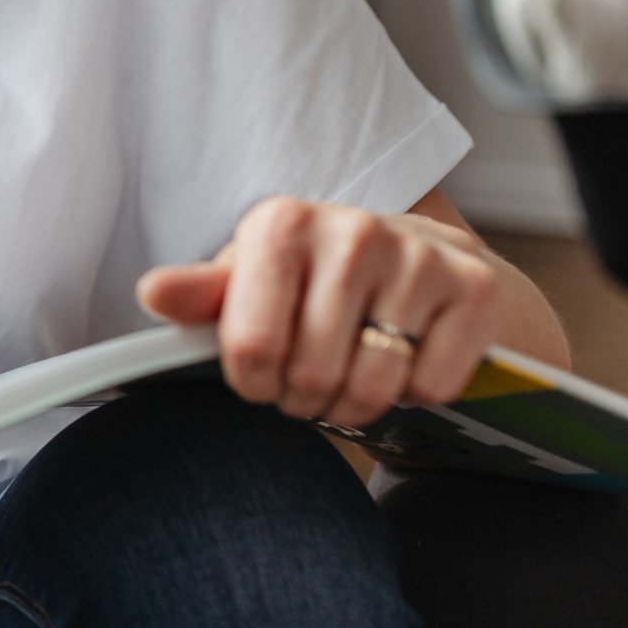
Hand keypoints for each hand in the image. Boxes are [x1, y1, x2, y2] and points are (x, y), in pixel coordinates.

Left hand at [134, 197, 501, 428]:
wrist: (424, 263)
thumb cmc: (316, 280)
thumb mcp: (251, 280)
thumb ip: (202, 295)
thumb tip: (153, 293)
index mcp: (281, 224)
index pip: (251, 348)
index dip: (253, 382)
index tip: (261, 374)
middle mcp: (352, 230)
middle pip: (311, 376)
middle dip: (305, 398)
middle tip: (311, 380)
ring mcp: (418, 256)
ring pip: (373, 387)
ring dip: (358, 403)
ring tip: (352, 375)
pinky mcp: (475, 288)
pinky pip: (432, 386)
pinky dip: (417, 393)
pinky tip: (407, 358)